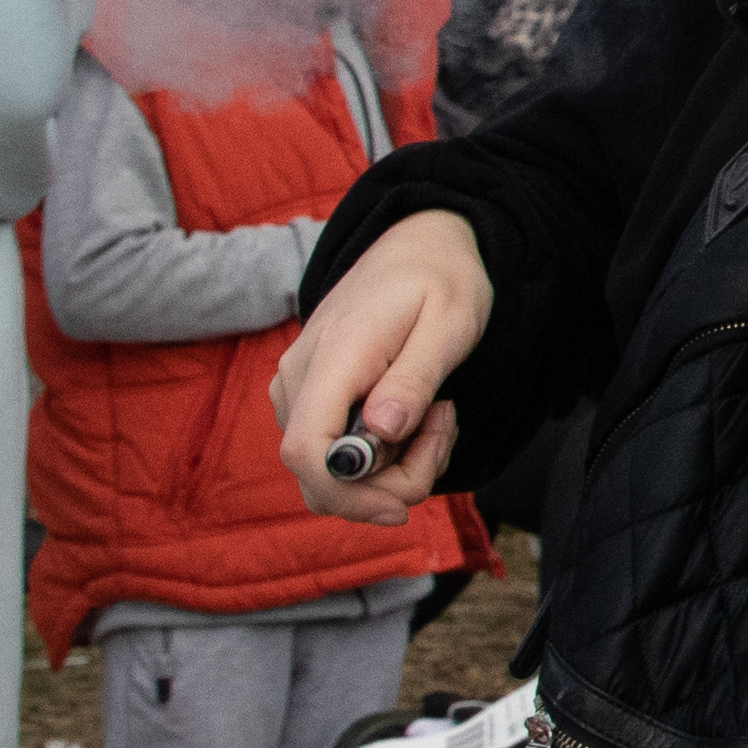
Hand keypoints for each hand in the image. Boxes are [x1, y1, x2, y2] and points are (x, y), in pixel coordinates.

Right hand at [273, 211, 484, 521]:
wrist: (418, 243)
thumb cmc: (440, 279)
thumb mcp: (449, 324)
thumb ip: (415, 379)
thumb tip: (381, 432)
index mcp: (333, 357)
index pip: (307, 450)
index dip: (348, 494)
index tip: (403, 504)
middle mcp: (298, 378)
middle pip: (320, 474)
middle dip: (389, 482)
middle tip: (443, 431)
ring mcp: (298, 387)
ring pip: (330, 470)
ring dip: (391, 467)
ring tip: (436, 415)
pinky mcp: (309, 395)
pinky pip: (335, 451)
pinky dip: (380, 453)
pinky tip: (415, 415)